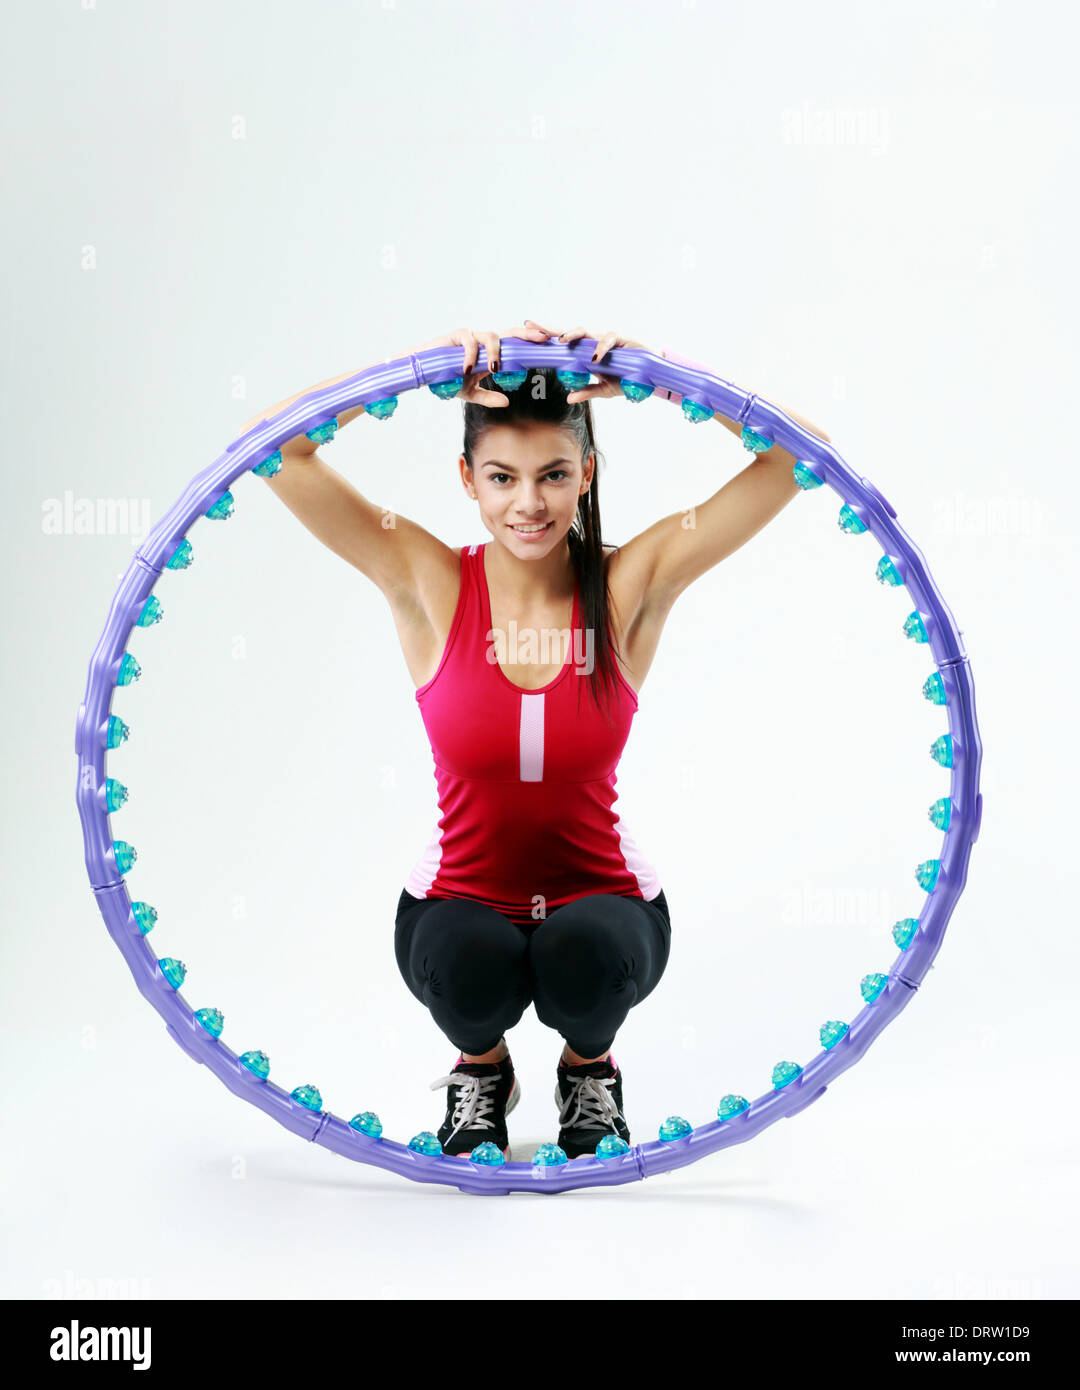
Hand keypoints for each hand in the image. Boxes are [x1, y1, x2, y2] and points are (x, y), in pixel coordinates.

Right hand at [402, 324, 556, 406]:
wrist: (425, 374)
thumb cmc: (447, 379)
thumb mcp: (470, 393)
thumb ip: (488, 397)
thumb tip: (506, 402)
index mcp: (490, 353)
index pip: (514, 344)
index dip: (530, 343)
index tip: (547, 345)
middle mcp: (483, 342)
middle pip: (508, 334)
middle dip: (526, 335)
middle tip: (540, 339)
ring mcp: (471, 337)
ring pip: (490, 337)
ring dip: (494, 352)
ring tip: (493, 369)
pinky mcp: (456, 336)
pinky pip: (468, 342)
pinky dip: (470, 355)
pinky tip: (468, 369)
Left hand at [520, 322, 650, 402]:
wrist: (650, 375)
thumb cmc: (626, 379)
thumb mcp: (604, 390)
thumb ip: (587, 392)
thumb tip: (569, 399)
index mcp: (586, 353)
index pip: (563, 344)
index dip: (546, 337)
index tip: (528, 332)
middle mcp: (593, 343)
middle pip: (569, 333)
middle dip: (551, 330)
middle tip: (534, 328)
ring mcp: (606, 340)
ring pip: (586, 332)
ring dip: (573, 335)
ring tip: (562, 342)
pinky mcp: (622, 340)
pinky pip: (610, 339)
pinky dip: (602, 346)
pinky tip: (595, 355)